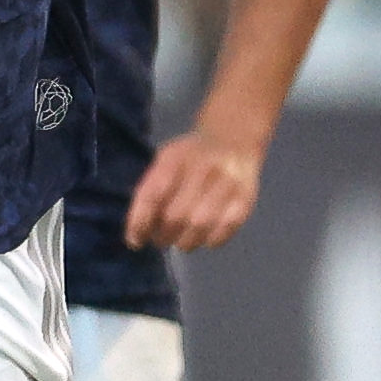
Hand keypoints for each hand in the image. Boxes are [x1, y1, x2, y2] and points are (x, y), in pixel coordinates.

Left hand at [124, 128, 267, 252]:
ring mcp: (227, 183)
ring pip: (200, 226)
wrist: (234, 139)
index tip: (135, 241)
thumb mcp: (165, 161)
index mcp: (175, 158)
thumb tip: (138, 233)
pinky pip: (224, 230)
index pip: (152, 195)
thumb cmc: (190, 157)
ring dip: (185, 242)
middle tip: (160, 240)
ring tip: (180, 241)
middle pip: (176, 216)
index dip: (140, 223)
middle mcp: (202, 168)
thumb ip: (150, 191)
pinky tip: (204, 237)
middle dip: (163, 236)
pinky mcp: (245, 198)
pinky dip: (210, 240)